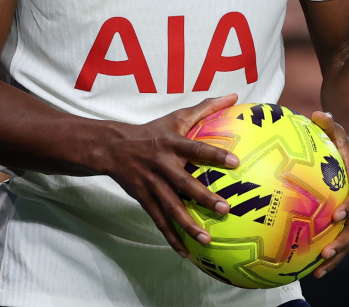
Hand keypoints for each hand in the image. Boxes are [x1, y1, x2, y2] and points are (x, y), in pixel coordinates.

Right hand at [98, 93, 240, 256]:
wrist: (113, 147)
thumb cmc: (152, 131)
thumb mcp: (176, 117)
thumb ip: (205, 108)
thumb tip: (233, 96)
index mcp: (172, 143)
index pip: (196, 148)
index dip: (215, 154)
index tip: (235, 162)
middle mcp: (161, 164)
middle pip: (184, 183)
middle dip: (203, 197)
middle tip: (224, 209)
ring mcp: (151, 184)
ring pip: (170, 207)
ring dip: (188, 224)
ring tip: (208, 239)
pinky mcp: (143, 198)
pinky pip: (158, 220)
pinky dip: (171, 237)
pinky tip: (186, 251)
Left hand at [310, 111, 348, 278]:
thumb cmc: (344, 143)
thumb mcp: (338, 131)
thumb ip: (329, 124)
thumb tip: (318, 113)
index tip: (337, 215)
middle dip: (343, 241)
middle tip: (327, 253)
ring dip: (337, 256)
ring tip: (319, 271)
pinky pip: (343, 240)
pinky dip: (332, 255)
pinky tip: (311, 269)